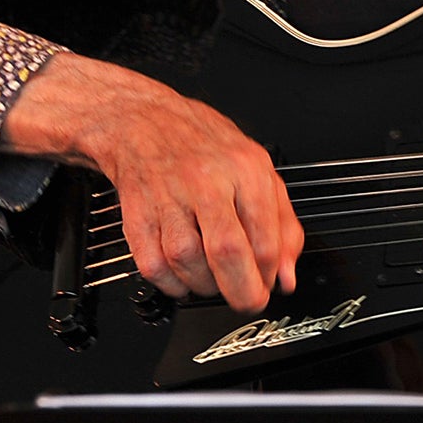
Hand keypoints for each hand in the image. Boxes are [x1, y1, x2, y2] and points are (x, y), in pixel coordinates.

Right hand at [2, 53, 303, 312]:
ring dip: (205, 287)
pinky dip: (172, 284)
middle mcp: (206, 182)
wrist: (143, 122)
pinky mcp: (136, 216)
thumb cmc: (205, 146)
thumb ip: (283, 224)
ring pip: (188, 263)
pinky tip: (184, 276)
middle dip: (241, 291)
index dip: (269, 275)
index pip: (264, 237)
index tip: (269, 287)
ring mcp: (167, 199)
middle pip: (226, 252)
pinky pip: (154, 267)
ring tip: (215, 282)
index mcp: (245, 169)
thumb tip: (287, 276)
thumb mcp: (260, 170)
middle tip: (247, 301)